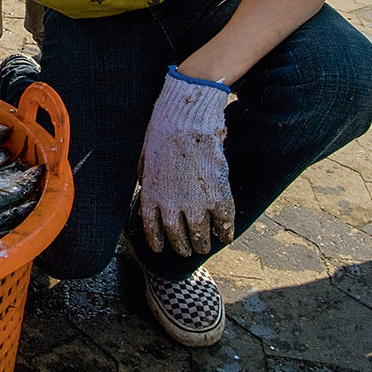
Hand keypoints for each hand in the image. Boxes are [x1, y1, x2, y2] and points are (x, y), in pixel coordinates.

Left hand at [137, 66, 234, 256]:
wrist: (185, 120)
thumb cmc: (163, 131)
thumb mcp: (145, 156)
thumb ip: (146, 176)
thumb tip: (145, 183)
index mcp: (150, 194)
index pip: (151, 227)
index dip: (157, 240)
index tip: (160, 249)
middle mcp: (170, 204)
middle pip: (177, 235)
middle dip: (183, 246)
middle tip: (189, 251)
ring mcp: (194, 203)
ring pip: (200, 233)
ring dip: (203, 242)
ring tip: (205, 246)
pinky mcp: (217, 196)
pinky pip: (223, 221)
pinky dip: (225, 231)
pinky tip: (226, 236)